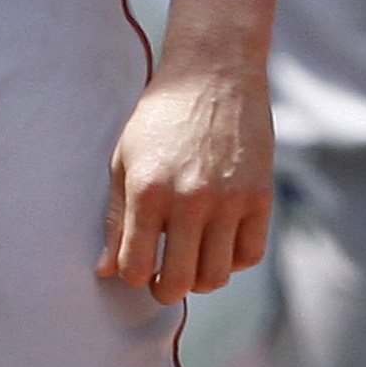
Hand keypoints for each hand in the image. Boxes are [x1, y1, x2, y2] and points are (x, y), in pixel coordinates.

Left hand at [97, 59, 274, 304]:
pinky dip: (232, 262)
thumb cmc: (159, 117)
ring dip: (200, 280)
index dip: (133, 276)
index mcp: (147, 190)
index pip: (137, 265)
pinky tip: (217, 246)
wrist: (212, 76)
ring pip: (217, 276)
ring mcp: (229, 202)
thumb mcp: (124, 159)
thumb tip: (105, 268)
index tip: (135, 268)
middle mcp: (190, 201)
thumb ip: (115, 217)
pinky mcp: (260, 198)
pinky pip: (249, 255)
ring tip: (189, 264)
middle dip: (165, 289)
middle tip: (161, 281)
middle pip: (180, 281)